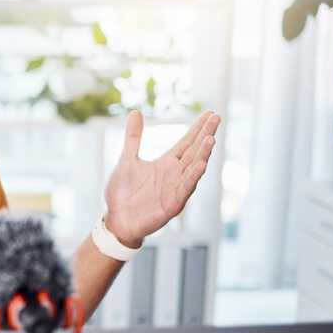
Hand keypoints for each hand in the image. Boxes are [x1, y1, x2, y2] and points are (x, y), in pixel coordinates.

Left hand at [103, 110, 220, 246]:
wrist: (116, 220)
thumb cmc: (123, 192)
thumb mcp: (127, 159)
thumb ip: (133, 137)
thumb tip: (135, 112)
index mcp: (166, 164)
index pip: (186, 142)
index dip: (198, 129)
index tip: (210, 113)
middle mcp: (175, 175)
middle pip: (194, 152)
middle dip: (205, 135)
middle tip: (216, 117)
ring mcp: (175, 189)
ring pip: (193, 169)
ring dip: (203, 155)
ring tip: (211, 138)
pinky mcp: (172, 205)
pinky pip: (185, 189)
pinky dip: (192, 177)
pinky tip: (201, 165)